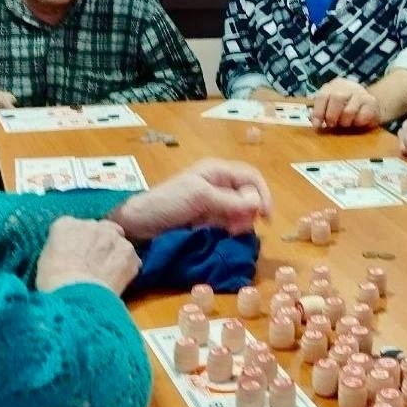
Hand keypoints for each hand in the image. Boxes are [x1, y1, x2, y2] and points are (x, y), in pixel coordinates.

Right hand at [35, 217, 140, 294]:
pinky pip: (131, 258)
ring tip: (106, 275)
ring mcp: (113, 236)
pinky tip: (116, 281)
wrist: (76, 297)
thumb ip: (62, 246)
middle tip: (95, 264)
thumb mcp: (46, 259)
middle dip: (100, 244)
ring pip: (118, 242)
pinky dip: (126, 267)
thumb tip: (71, 252)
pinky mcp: (129, 252)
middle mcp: (92, 224)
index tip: (78, 255)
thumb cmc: (54, 283)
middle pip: (101, 229)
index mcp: (66, 225)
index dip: (79, 242)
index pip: (75, 226)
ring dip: (115, 254)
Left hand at [110, 158, 272, 239]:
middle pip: (248, 194)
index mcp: (217, 171)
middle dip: (250, 211)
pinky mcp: (208, 218)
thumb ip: (229, 200)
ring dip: (241, 222)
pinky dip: (232, 228)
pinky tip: (225, 235)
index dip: (263, 194)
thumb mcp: (199, 197)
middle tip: (241, 229)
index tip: (266, 217)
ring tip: (231, 233)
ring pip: (241, 210)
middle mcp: (218, 183)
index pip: (251, 177)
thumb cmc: (167, 203)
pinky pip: (229, 221)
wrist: (140, 225)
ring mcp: (213, 202)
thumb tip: (257, 204)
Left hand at [311, 77, 379, 129]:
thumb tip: (315, 122)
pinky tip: (357, 121)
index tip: (317, 124)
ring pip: (348, 111)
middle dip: (331, 116)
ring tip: (346, 123)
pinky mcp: (372, 103)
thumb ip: (322, 111)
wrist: (371, 105)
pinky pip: (361, 117)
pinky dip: (357, 123)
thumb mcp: (332, 106)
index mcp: (335, 85)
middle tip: (332, 124)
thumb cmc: (347, 107)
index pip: (323, 96)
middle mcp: (348, 86)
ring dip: (345, 122)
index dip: (318, 111)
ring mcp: (361, 93)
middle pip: (336, 98)